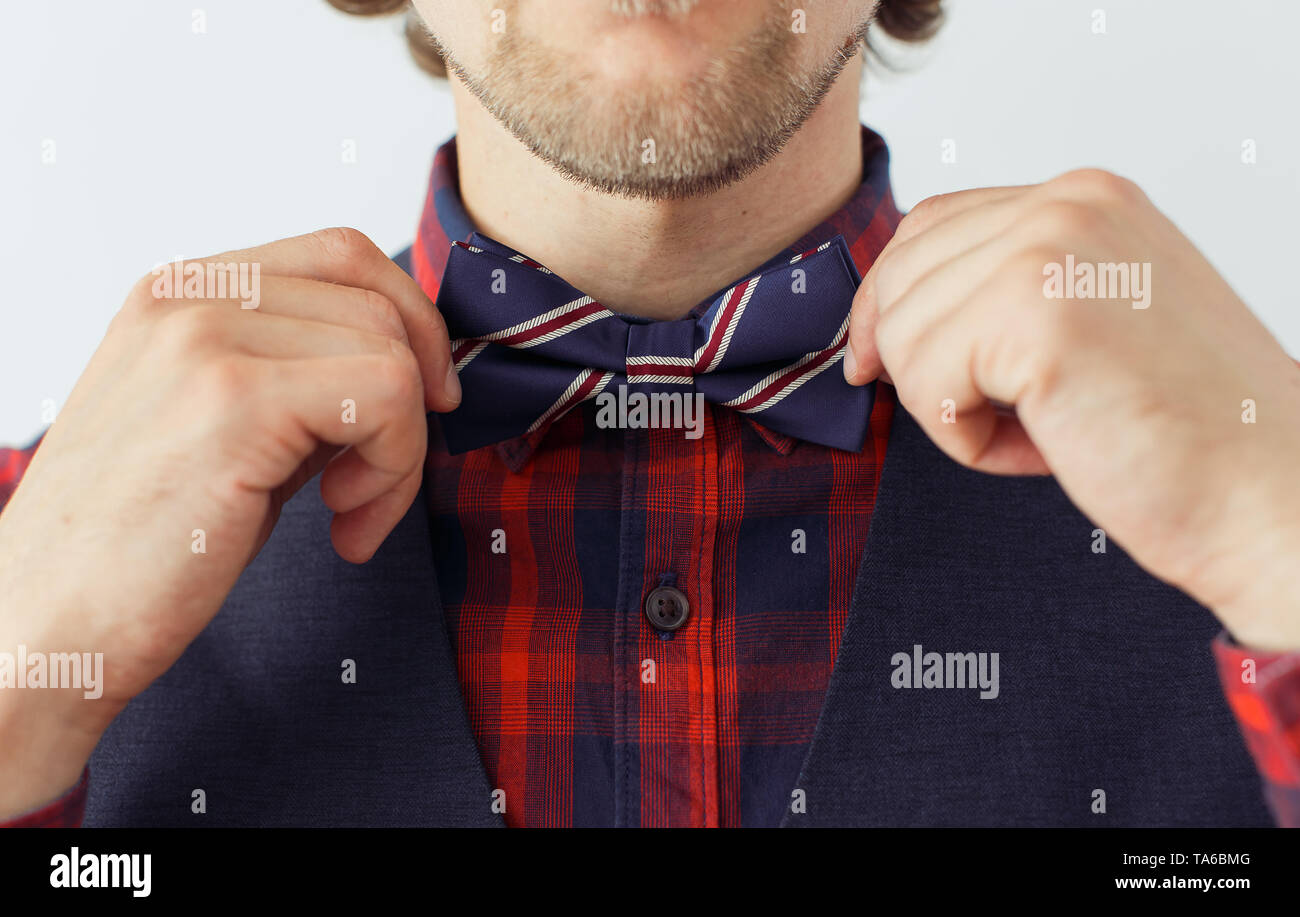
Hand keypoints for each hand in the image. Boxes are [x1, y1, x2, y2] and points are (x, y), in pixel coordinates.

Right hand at [0, 228, 458, 815]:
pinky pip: (386, 398)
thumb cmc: (139, 547)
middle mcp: (190, 297)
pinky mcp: (235, 400)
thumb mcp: (224, 429)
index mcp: (181, 292)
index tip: (423, 400)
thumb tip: (409, 371)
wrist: (52, 628)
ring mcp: (207, 339)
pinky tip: (343, 525)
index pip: (342, 257)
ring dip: (402, 450)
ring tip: (349, 514)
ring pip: (392, 353)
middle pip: (378, 302)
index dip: (408, 324)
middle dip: (413, 400)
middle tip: (378, 482)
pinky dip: (394, 469)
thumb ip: (300, 379)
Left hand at [844, 169, 1299, 650]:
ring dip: (953, 407)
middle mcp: (1068, 205)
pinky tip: (1045, 446)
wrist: (1269, 496)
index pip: (929, 225)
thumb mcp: (1091, 321)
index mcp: (1085, 199)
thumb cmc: (1188, 430)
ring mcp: (1050, 249)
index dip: (887, 300)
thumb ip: (1007, 291)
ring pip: (902, 334)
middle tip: (997, 416)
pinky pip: (925, 386)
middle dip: (920, 365)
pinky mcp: (1034, 314)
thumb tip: (891, 309)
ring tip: (1044, 430)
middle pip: (901, 276)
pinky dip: (968, 440)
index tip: (871, 357)